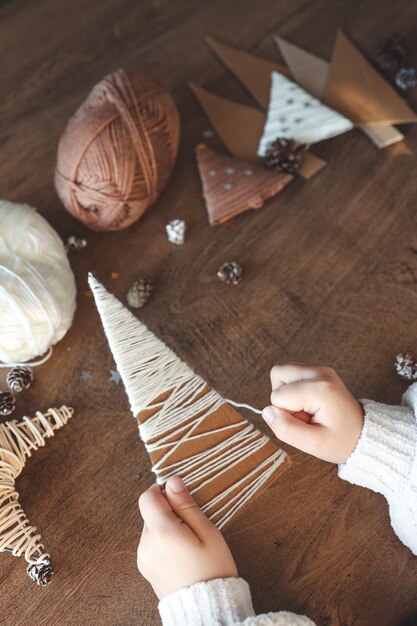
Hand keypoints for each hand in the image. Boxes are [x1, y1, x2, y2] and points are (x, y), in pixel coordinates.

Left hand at [137, 475, 237, 597]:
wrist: (209, 610)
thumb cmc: (213, 569)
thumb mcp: (207, 532)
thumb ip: (185, 505)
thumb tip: (172, 481)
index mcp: (161, 533)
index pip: (147, 497)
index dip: (162, 491)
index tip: (180, 497)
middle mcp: (146, 545)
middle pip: (150, 512)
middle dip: (168, 511)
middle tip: (192, 526)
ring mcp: (144, 559)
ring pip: (151, 528)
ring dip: (166, 527)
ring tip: (189, 543)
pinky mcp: (146, 569)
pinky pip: (151, 544)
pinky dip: (163, 542)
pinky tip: (182, 554)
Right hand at [262, 363, 363, 463]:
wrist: (364, 433)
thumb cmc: (342, 441)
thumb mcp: (314, 444)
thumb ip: (286, 429)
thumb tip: (266, 412)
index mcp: (320, 389)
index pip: (278, 396)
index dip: (285, 414)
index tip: (307, 423)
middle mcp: (320, 372)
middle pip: (277, 373)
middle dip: (282, 397)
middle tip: (304, 415)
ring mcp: (320, 369)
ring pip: (282, 372)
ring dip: (287, 393)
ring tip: (307, 410)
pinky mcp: (319, 370)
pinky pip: (291, 374)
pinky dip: (294, 389)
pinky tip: (309, 404)